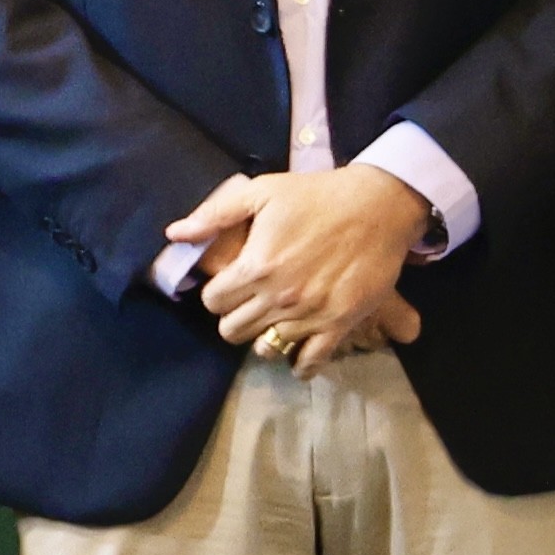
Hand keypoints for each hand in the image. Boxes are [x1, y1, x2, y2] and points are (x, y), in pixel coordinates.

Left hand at [175, 168, 434, 371]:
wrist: (379, 206)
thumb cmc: (318, 196)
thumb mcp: (262, 191)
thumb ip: (215, 214)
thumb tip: (175, 235)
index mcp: (255, 267)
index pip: (213, 302)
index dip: (218, 293)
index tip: (231, 284)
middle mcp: (278, 298)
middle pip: (232, 331)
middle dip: (235, 316)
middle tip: (250, 302)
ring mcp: (309, 315)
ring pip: (265, 350)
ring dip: (265, 337)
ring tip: (275, 320)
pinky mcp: (339, 324)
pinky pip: (309, 361)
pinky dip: (299, 363)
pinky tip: (298, 349)